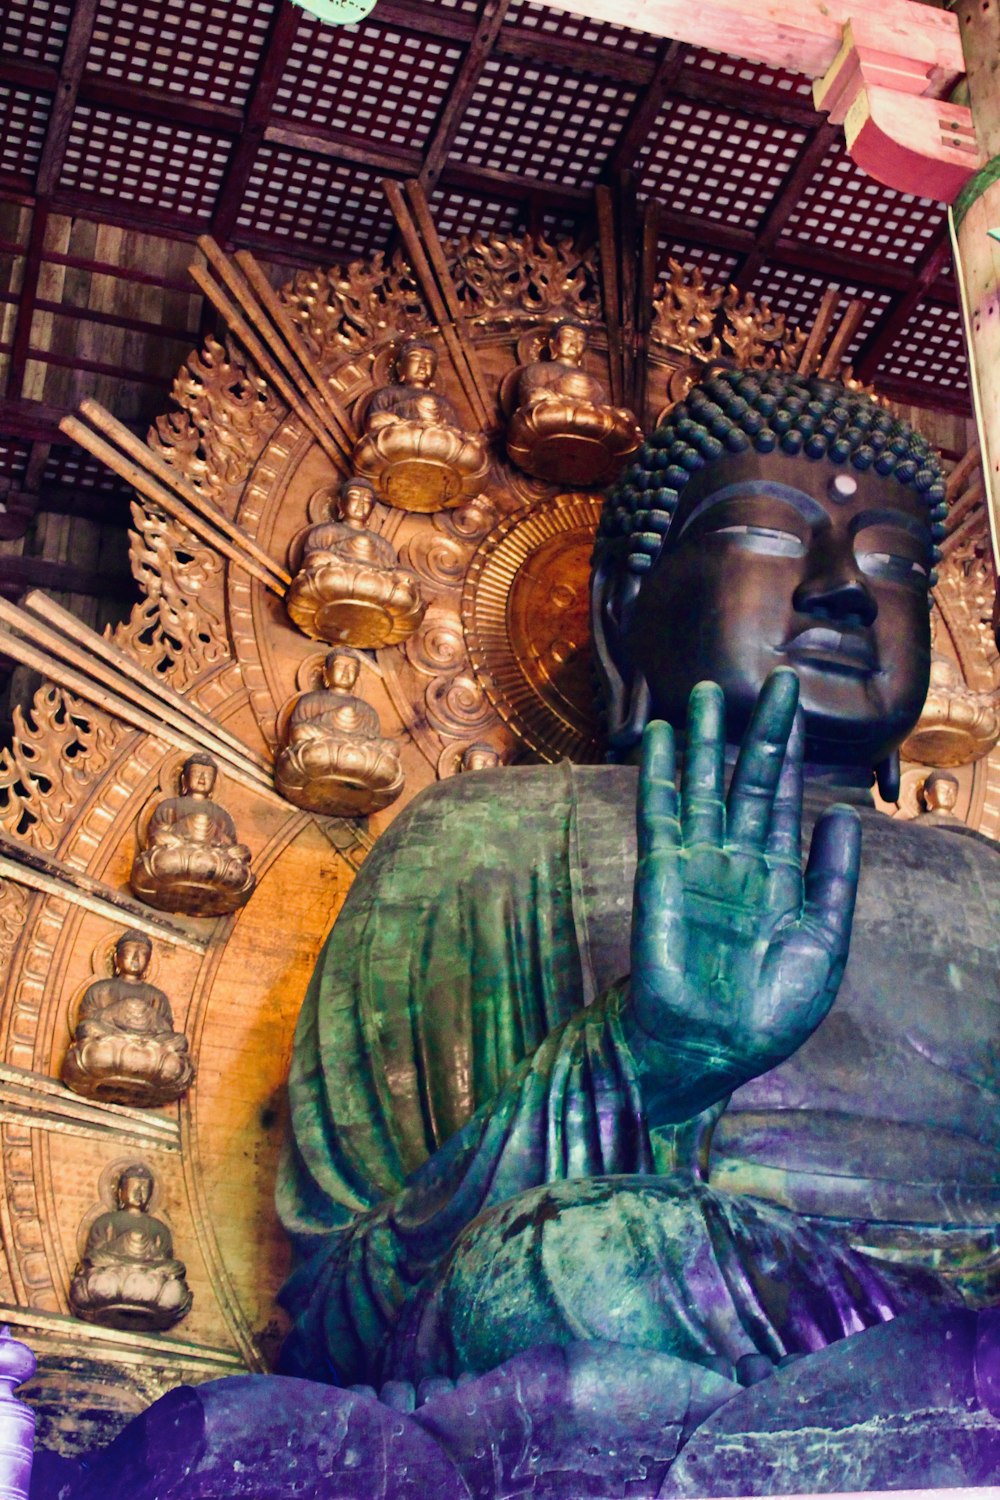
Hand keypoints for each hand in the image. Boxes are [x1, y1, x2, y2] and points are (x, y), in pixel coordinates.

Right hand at [628, 668, 860, 1121]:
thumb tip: (846, 814)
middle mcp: (736, 861)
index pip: (784, 799)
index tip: (795, 704)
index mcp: (778, 877)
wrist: (709, 1050)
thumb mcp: (823, 944)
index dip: (790, 751)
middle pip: (747, 781)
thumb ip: (833, 878)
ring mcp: (697, 864)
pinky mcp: (660, 874)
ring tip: (703, 693)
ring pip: (701, 788)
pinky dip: (659, 776)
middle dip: (759, 732)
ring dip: (702, 742)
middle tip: (772, 680)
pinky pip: (660, 815)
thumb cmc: (768, 1012)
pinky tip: (659, 739)